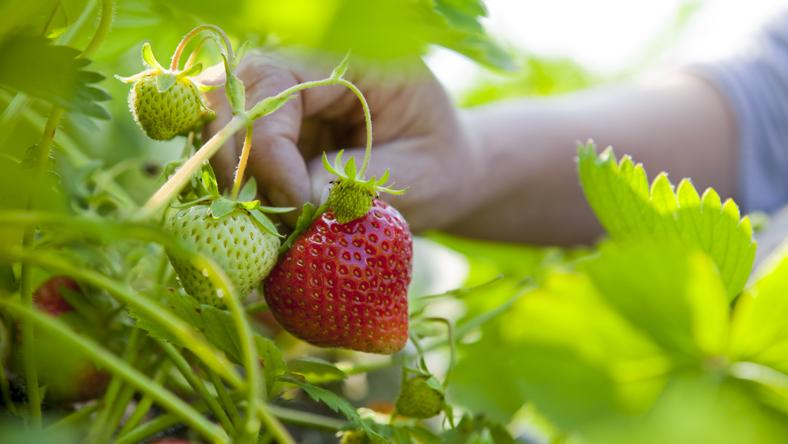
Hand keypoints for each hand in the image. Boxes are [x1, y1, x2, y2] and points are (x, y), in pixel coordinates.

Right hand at [202, 51, 481, 229]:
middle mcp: (306, 72)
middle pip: (230, 95)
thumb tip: (298, 200)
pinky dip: (238, 189)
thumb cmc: (438, 167)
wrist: (440, 174)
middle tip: (266, 218)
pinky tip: (266, 221)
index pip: (277, 83)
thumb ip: (358, 182)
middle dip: (236, 159)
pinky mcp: (274, 135)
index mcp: (352, 62)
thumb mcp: (417, 176)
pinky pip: (232, 153)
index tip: (296, 203)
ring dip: (232, 177)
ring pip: (219, 123)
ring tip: (268, 224)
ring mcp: (284, 103)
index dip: (270, 146)